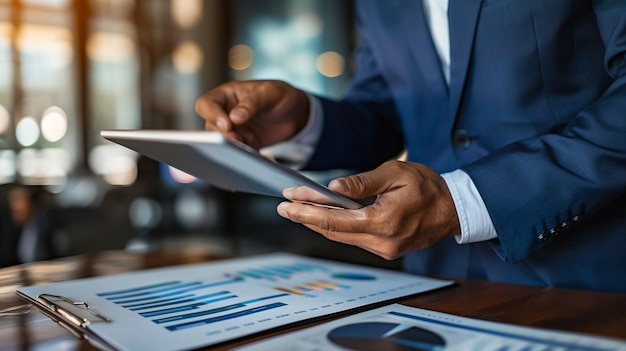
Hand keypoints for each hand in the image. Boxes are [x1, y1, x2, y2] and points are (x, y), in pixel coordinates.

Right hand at [195, 80, 309, 149]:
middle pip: (211, 127)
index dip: (212, 114)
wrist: (295, 113)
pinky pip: (238, 152)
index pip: (207, 104)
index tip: (226, 124)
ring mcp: (234, 130)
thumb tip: (234, 117)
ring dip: (231, 147)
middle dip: (222, 135)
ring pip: (223, 142)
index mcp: (226, 95)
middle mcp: (225, 113)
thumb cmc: (280, 95)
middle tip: (236, 140)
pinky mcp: (244, 144)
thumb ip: (252, 103)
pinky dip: (243, 156)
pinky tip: (252, 157)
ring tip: (245, 150)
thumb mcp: (269, 93)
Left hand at [277, 160, 460, 259]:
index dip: (307, 211)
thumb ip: (362, 183)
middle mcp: (382, 242)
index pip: (335, 219)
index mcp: (384, 221)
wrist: (454, 209)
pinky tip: (322, 216)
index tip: (286, 202)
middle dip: (305, 218)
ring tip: (296, 209)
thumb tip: (333, 189)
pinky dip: (335, 227)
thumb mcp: (395, 173)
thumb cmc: (428, 187)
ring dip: (317, 223)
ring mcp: (384, 249)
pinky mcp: (385, 249)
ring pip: (340, 237)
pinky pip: (352, 238)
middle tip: (283, 206)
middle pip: (333, 231)